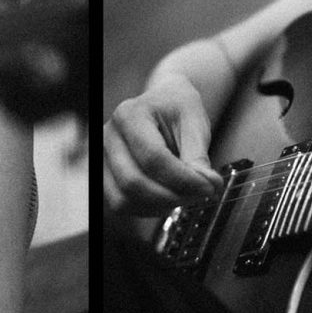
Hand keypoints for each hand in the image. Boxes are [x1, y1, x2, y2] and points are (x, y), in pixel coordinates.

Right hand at [103, 75, 224, 213]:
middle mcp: (108, 137)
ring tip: (186, 195)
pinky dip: (149, 209)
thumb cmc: (176, 109)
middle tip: (201, 194)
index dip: (183, 179)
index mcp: (130, 115)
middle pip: (134, 182)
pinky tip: (169, 196)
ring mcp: (102, 159)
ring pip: (124, 200)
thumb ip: (198, 155)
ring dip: (160, 206)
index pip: (153, 158)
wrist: (162, 104)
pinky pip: (122, 205)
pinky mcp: (104, 178)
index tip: (210, 186)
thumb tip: (206, 185)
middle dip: (173, 196)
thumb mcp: (194, 120)